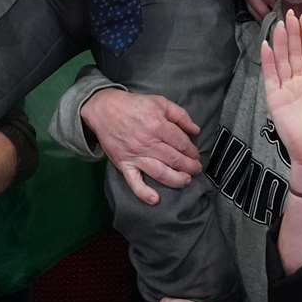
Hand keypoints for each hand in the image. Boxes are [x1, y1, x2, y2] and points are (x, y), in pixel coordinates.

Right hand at [81, 88, 201, 205]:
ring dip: (177, 179)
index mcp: (158, 125)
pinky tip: (155, 199)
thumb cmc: (133, 105)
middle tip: (196, 169)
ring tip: (186, 180)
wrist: (105, 109)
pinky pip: (134, 182)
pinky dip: (144, 193)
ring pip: (160, 172)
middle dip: (190, 167)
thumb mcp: (160, 102)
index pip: (182, 143)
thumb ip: (180, 115)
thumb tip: (195, 130)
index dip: (192, 151)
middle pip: (175, 159)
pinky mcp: (124, 164)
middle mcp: (148, 142)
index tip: (195, 154)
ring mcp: (135, 155)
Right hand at [261, 14, 301, 169]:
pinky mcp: (275, 98)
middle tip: (290, 13)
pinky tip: (266, 45)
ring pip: (283, 60)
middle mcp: (299, 82)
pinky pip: (271, 76)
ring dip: (280, 42)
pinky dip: (268, 61)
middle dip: (293, 33)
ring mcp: (286, 89)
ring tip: (279, 24)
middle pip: (295, 53)